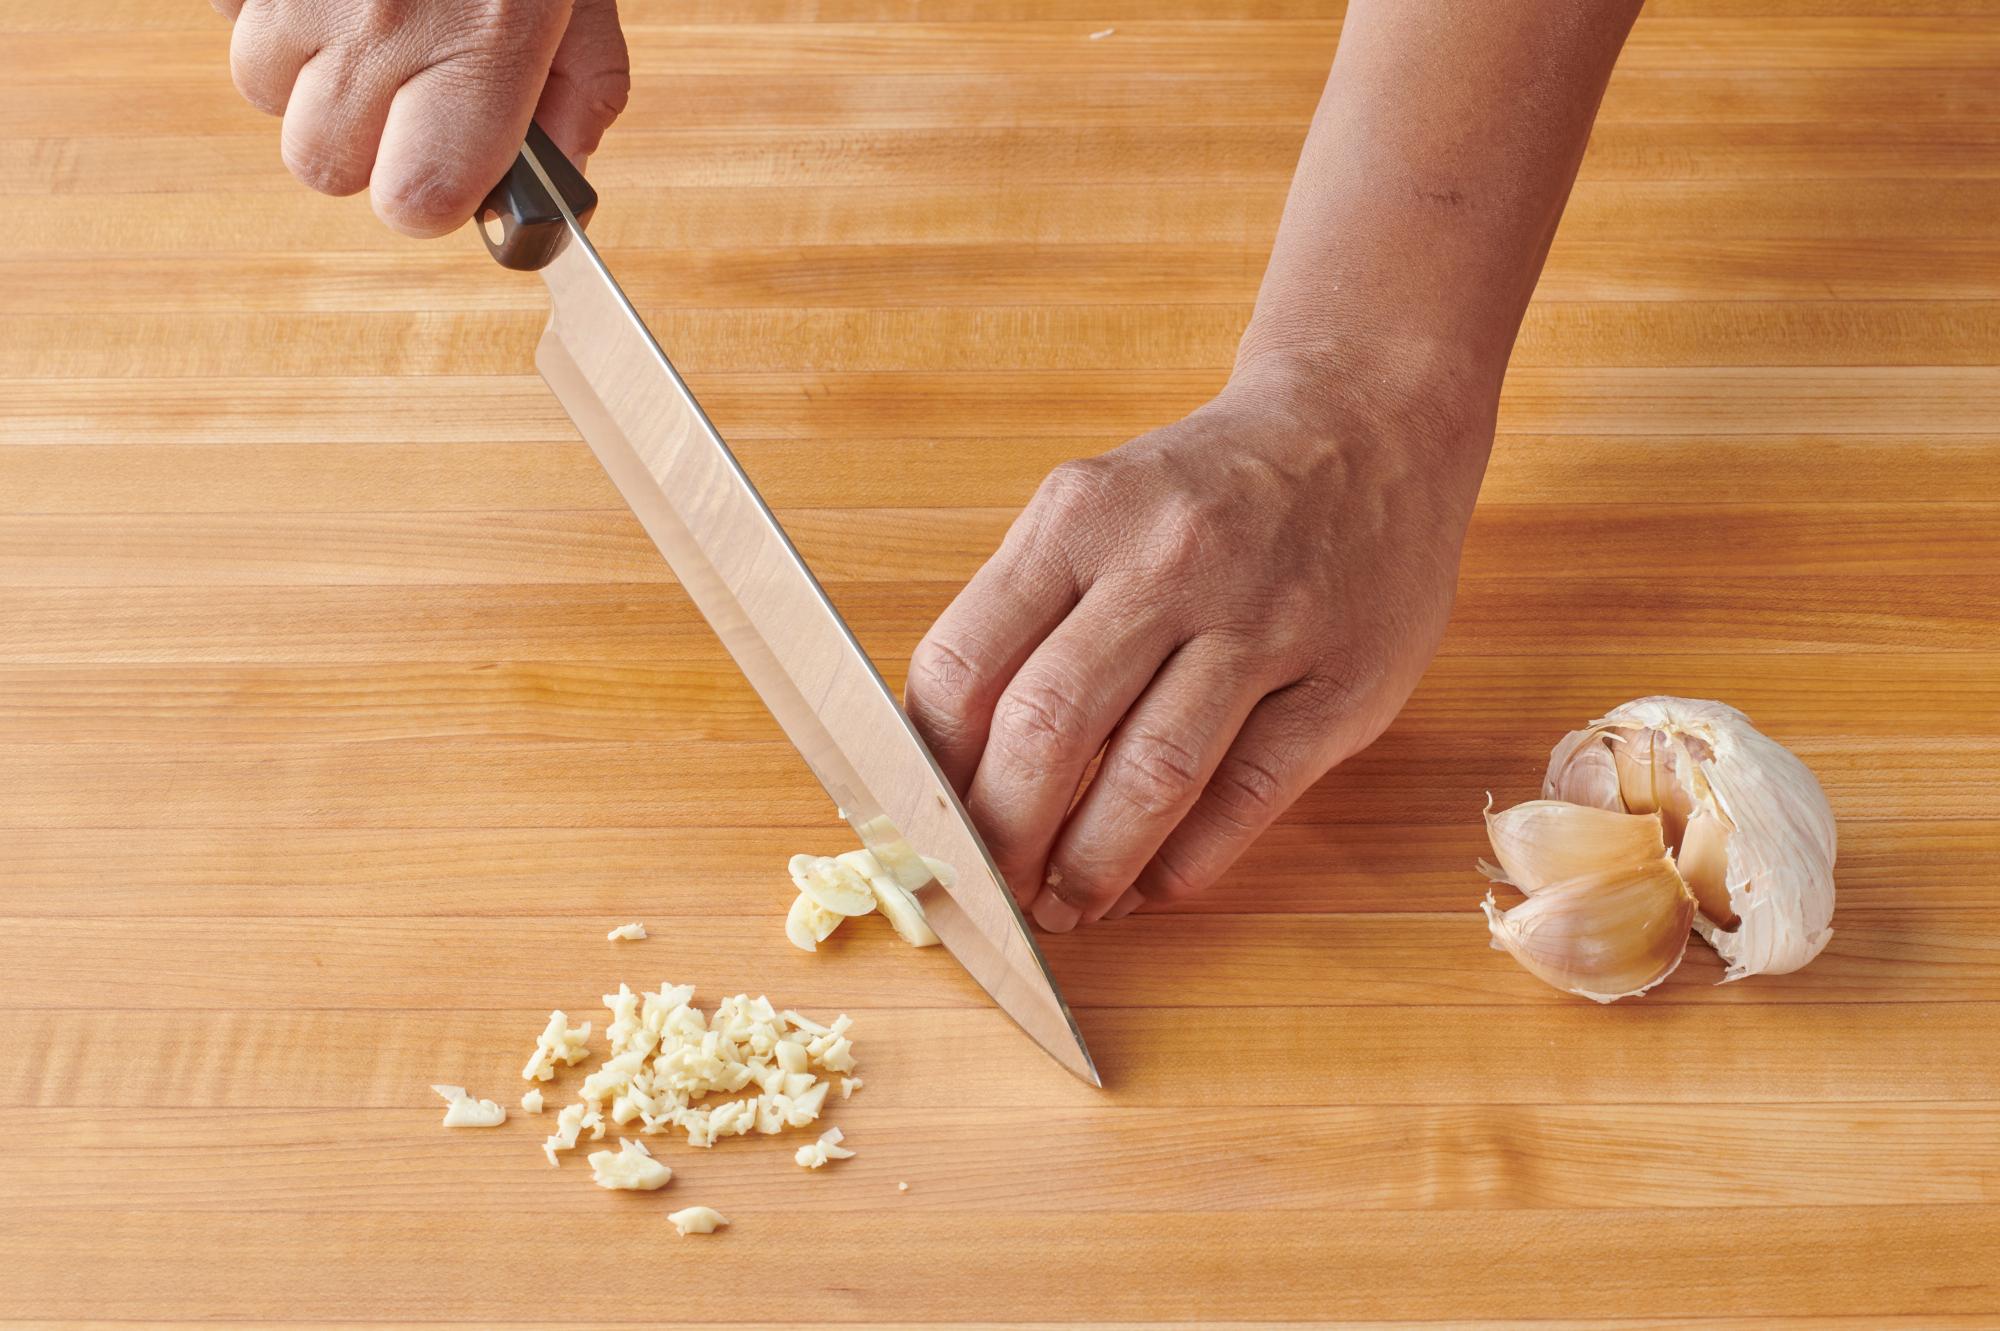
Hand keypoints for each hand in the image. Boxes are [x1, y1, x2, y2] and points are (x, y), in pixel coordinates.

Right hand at [214, 0, 628, 235]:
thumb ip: (579, 97)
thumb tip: (555, 185)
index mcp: (478, 45)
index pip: (414, 200)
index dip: (428, 194)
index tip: (445, 166)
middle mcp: (376, 19)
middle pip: (322, 162)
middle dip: (362, 139)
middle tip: (404, 81)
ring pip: (263, 86)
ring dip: (309, 66)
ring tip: (366, 4)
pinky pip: (227, 10)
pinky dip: (267, 3)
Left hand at [904, 365, 1488, 930]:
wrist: (1367, 423)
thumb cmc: (1205, 492)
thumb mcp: (1095, 508)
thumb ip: (1025, 615)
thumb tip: (952, 762)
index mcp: (1080, 517)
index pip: (965, 663)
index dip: (931, 768)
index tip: (927, 824)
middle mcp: (1169, 563)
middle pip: (1050, 727)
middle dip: (1003, 836)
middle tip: (992, 891)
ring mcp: (1264, 622)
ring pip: (1152, 773)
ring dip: (1092, 864)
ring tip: (1065, 907)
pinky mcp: (1342, 682)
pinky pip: (1248, 794)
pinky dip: (1187, 860)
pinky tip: (1153, 885)